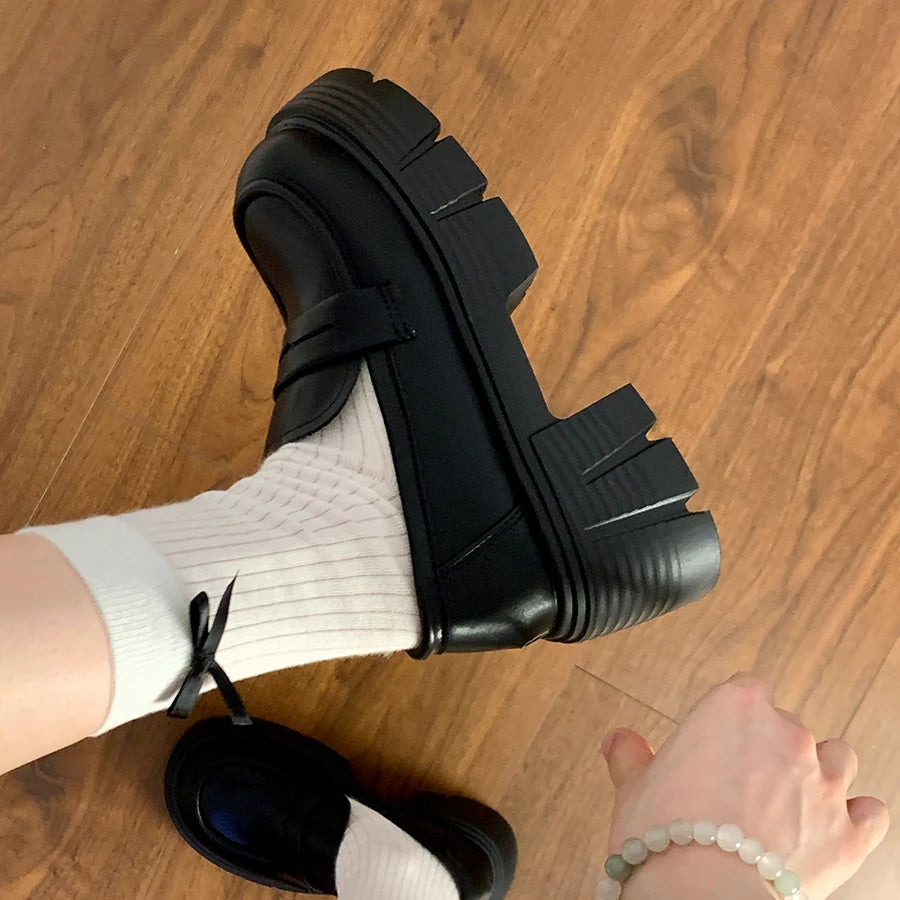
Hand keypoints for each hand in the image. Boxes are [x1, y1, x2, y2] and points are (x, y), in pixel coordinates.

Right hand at [602, 674, 889, 898]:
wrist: (702, 894)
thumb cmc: (667, 834)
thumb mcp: (633, 785)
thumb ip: (629, 754)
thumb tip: (619, 741)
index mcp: (735, 706)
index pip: (745, 689)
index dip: (731, 716)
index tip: (719, 737)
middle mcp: (786, 734)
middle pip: (787, 724)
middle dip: (769, 749)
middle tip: (741, 781)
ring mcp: (824, 782)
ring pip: (838, 756)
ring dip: (818, 772)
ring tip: (791, 797)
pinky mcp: (849, 833)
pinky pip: (870, 813)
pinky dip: (856, 817)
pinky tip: (836, 822)